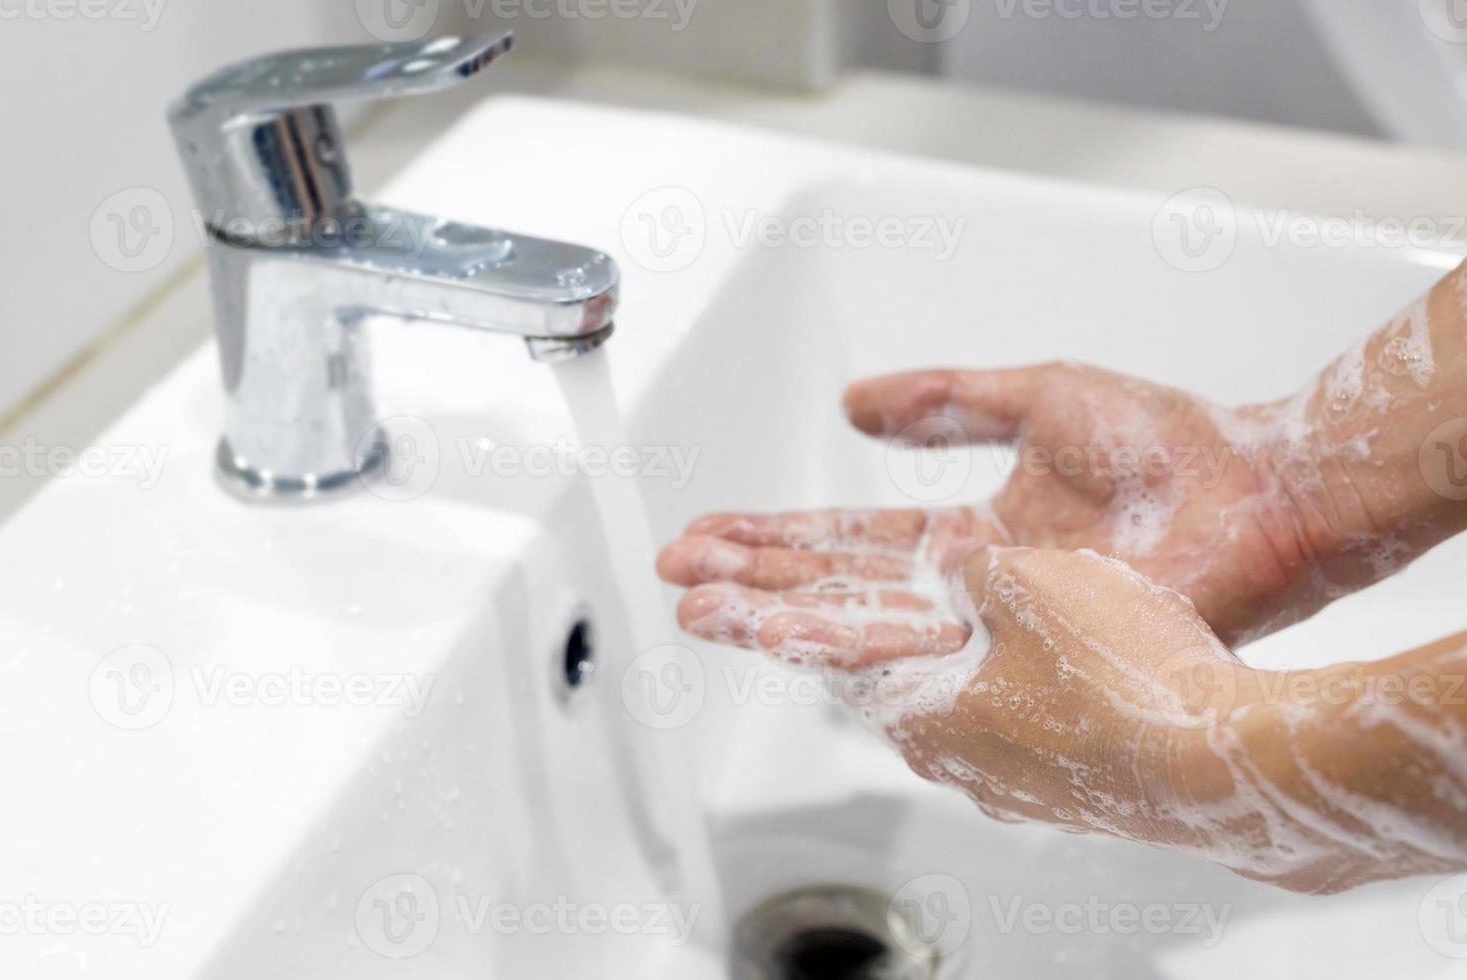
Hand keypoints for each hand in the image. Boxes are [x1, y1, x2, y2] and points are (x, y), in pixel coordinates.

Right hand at [660, 363, 1324, 646]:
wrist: (1258, 492)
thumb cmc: (1173, 446)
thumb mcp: (1034, 396)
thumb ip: (943, 401)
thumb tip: (852, 401)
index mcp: (964, 534)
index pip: (846, 540)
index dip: (773, 535)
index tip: (708, 529)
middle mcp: (965, 587)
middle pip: (835, 586)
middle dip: (749, 579)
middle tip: (675, 576)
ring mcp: (990, 621)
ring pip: (861, 622)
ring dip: (776, 614)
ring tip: (703, 609)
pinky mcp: (1020, 643)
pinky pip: (919, 647)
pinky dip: (849, 642)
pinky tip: (792, 638)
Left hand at [862, 546, 1426, 894]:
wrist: (1227, 760)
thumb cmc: (1120, 678)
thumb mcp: (1021, 579)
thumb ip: (969, 571)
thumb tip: (962, 575)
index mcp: (920, 719)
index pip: (846, 657)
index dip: (831, 610)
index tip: (812, 592)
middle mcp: (959, 767)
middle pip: (907, 681)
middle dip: (897, 632)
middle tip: (898, 590)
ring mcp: (1021, 788)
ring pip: (976, 704)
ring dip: (973, 659)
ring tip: (997, 611)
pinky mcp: (1080, 793)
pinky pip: (1035, 726)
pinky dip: (1029, 685)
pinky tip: (1066, 652)